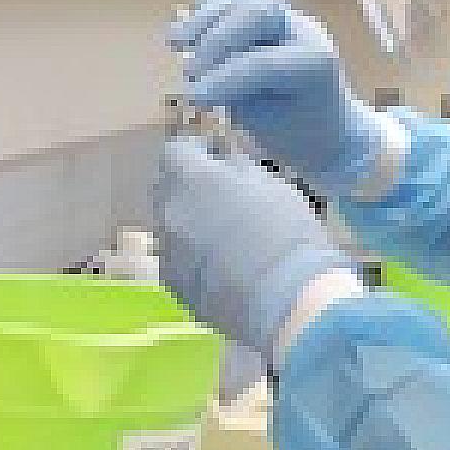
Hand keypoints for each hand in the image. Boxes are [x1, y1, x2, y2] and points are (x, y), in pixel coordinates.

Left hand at [154, 138, 351, 360]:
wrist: (284, 298)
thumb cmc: (284, 231)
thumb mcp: (269, 184)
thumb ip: (237, 167)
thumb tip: (226, 160)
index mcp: (188, 177)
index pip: (176, 151)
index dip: (196, 151)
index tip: (215, 155)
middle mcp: (167, 211)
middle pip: (168, 189)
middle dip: (190, 187)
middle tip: (221, 196)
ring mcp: (166, 251)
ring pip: (172, 227)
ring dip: (191, 224)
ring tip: (226, 237)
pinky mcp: (173, 286)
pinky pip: (178, 260)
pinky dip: (193, 258)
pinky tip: (223, 268)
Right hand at [169, 0, 392, 192]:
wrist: (324, 126)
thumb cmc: (296, 134)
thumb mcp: (267, 128)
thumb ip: (237, 95)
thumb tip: (198, 71)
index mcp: (314, 65)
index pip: (264, 62)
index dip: (223, 79)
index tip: (193, 99)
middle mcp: (305, 31)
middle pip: (257, 12)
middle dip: (215, 40)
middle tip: (190, 73)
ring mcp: (287, 16)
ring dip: (204, 17)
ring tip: (178, 44)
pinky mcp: (269, 11)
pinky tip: (192, 19)